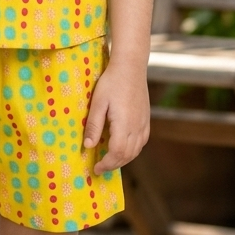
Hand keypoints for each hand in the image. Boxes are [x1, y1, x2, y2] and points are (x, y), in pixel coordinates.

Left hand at [83, 60, 149, 174]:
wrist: (131, 67)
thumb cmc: (111, 82)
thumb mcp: (97, 103)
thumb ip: (93, 125)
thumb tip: (88, 146)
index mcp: (124, 124)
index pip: (117, 153)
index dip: (107, 164)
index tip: (96, 168)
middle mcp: (137, 127)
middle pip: (127, 155)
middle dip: (113, 165)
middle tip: (100, 167)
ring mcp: (144, 123)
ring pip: (136, 150)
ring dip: (123, 159)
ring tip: (109, 160)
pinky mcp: (146, 119)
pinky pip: (142, 141)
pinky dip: (132, 150)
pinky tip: (123, 149)